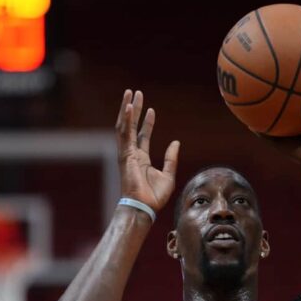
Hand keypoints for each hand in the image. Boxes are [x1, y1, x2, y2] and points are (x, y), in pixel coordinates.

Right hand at [115, 90, 180, 212]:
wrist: (144, 207)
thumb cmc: (154, 197)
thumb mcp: (169, 174)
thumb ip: (171, 158)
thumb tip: (176, 142)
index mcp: (142, 159)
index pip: (143, 136)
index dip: (147, 122)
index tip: (151, 109)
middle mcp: (132, 154)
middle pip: (131, 127)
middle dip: (134, 110)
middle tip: (136, 93)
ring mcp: (127, 153)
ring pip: (125, 126)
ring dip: (127, 109)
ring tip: (130, 93)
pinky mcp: (125, 154)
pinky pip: (124, 134)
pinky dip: (126, 119)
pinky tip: (129, 107)